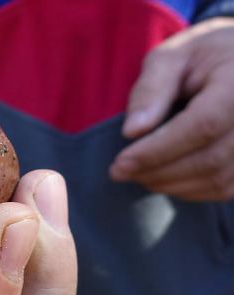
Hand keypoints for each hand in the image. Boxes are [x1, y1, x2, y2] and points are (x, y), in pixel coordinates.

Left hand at [110, 17, 233, 200]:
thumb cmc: (203, 55)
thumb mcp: (171, 57)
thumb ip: (151, 90)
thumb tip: (131, 132)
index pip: (202, 126)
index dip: (157, 150)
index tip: (119, 164)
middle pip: (209, 159)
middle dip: (157, 171)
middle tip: (120, 172)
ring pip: (218, 180)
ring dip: (171, 184)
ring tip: (138, 174)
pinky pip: (227, 188)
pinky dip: (191, 190)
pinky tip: (164, 179)